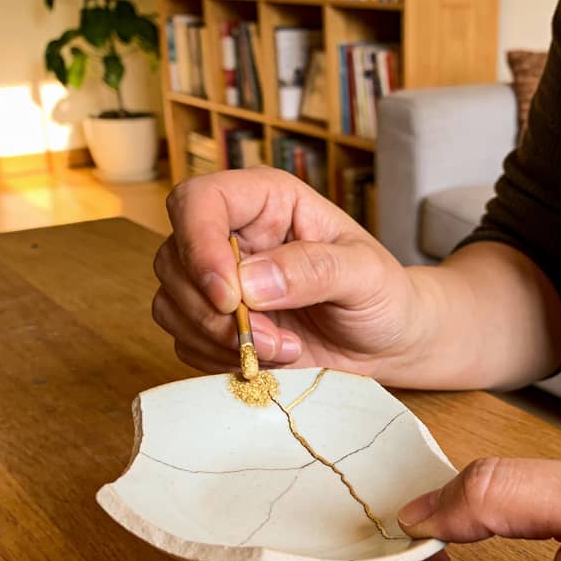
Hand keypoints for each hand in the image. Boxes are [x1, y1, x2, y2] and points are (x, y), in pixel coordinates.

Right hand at [153, 168, 428, 379]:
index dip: (198, 245)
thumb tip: (249, 282)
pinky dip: (221, 360)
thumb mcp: (366, 275)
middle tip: (274, 338)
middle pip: (174, 258)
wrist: (389, 342)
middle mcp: (233, 235)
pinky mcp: (214, 323)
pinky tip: (271, 360)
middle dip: (215, 312)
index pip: (198, 200)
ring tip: (284, 350)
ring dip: (220, 340)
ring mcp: (219, 280)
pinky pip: (185, 341)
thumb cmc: (384, 294)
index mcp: (266, 201)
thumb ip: (314, 270)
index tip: (228, 296)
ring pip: (172, 304)